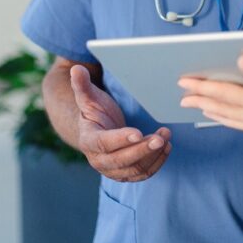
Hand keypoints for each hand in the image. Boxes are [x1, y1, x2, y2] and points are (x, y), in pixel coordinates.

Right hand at [69, 65, 171, 181]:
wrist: (97, 131)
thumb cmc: (95, 111)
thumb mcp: (88, 97)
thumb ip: (82, 85)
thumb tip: (76, 69)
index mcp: (88, 140)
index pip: (104, 143)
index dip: (120, 139)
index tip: (138, 132)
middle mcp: (98, 160)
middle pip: (121, 160)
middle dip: (142, 150)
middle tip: (160, 138)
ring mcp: (112, 169)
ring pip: (134, 169)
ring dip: (152, 155)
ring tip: (166, 137)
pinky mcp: (126, 174)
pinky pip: (142, 174)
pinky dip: (156, 163)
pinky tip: (166, 147)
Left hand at [178, 54, 242, 147]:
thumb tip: (241, 59)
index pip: (224, 92)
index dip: (203, 86)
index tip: (185, 81)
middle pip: (221, 107)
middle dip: (200, 100)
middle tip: (182, 96)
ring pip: (228, 117)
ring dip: (210, 111)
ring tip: (197, 107)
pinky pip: (238, 124)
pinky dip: (225, 119)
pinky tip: (224, 118)